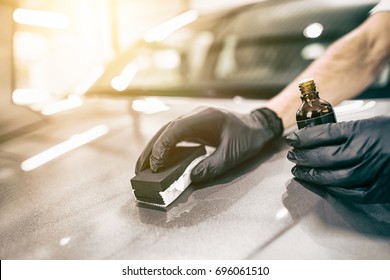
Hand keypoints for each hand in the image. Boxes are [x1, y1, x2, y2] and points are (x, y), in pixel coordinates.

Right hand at [135, 107, 282, 182]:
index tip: (156, 165)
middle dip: (151, 148)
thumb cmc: (248, 138)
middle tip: (139, 168)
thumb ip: (213, 166)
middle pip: (166, 130)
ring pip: (168, 131)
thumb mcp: (234, 154)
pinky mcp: (195, 127)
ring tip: (143, 166)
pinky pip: (175, 135)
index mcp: (205, 118)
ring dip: (155, 147)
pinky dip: (164, 146)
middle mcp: (196, 116)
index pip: (175, 130)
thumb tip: (190, 177)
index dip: (162, 147)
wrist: (257, 126)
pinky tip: (159, 159)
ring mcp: (194, 120)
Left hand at [286, 116, 389, 202]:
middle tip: (292, 156)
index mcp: (362, 131)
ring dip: (312, 175)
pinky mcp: (379, 189)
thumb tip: (314, 137)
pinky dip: (332, 190)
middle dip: (303, 156)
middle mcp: (365, 151)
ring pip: (333, 177)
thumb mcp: (370, 124)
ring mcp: (372, 172)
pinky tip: (321, 185)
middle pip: (324, 156)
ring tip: (299, 171)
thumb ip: (345, 131)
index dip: (304, 137)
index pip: (323, 134)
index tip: (293, 138)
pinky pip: (350, 193)